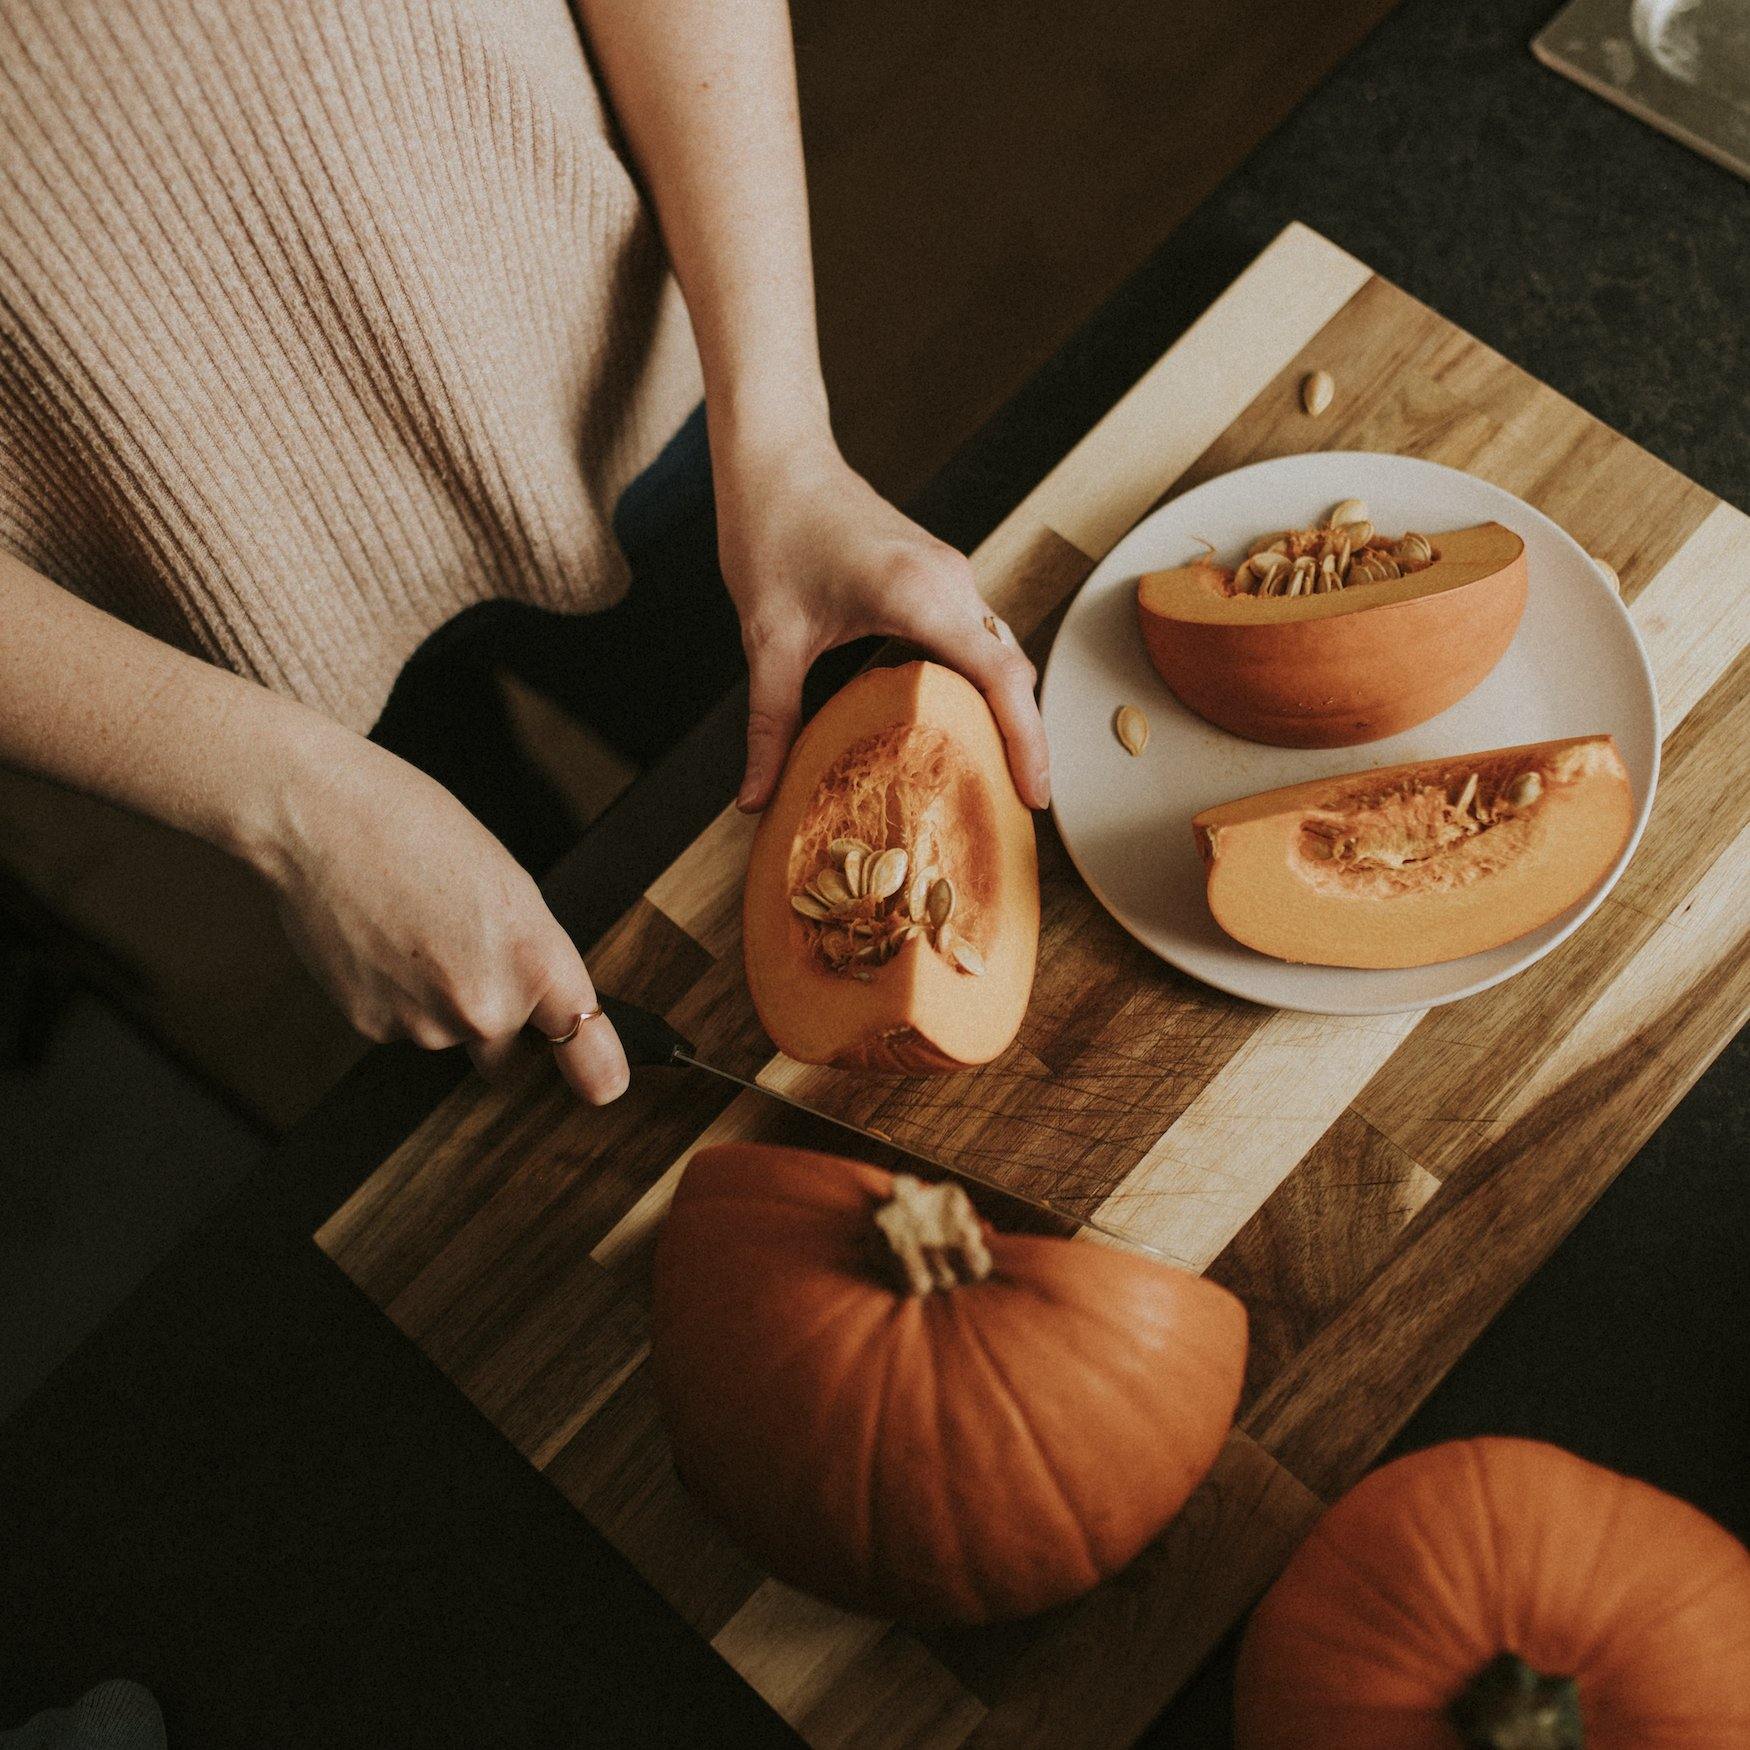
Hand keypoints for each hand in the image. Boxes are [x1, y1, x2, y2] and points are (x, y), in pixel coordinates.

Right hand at [256, 730, 630, 1102]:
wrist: (320, 821)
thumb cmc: (417, 830)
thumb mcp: (508, 886)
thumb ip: (529, 955)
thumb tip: (534, 1005)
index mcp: (535, 960)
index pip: (586, 1044)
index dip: (600, 1070)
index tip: (606, 1085)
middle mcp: (487, 1006)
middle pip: (506, 1055)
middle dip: (495, 1028)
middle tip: (464, 960)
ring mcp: (426, 1024)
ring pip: (445, 1037)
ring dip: (435, 1003)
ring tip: (412, 931)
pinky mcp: (372, 1027)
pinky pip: (398, 1026)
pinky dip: (392, 997)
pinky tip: (378, 943)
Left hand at [713, 437, 1050, 812]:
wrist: (776, 455)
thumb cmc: (770, 531)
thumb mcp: (767, 639)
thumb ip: (769, 724)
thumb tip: (753, 801)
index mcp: (919, 594)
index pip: (1001, 677)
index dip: (1027, 741)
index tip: (1035, 796)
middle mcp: (951, 582)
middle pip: (1014, 673)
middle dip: (1025, 740)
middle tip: (1016, 810)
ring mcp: (952, 574)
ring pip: (1002, 653)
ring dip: (1007, 712)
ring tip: (996, 778)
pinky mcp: (942, 574)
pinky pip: (980, 637)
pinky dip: (984, 685)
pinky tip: (961, 726)